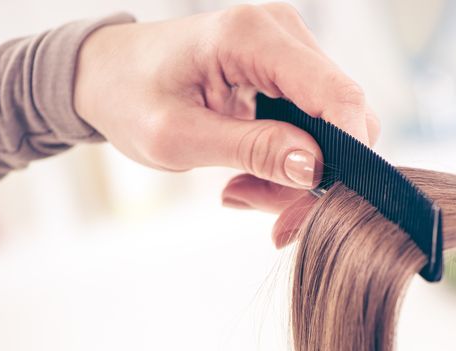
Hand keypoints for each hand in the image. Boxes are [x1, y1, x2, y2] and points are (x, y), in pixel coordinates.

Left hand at [73, 3, 379, 243]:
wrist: (105, 73)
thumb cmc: (128, 97)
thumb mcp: (179, 137)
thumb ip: (251, 150)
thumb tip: (315, 168)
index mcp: (253, 36)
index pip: (338, 95)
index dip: (350, 153)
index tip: (325, 202)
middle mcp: (283, 32)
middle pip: (343, 116)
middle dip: (317, 174)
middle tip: (266, 212)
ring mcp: (292, 49)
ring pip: (335, 128)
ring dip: (299, 173)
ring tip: (244, 189)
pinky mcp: (292, 71)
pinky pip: (318, 126)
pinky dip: (292, 161)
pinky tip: (253, 173)